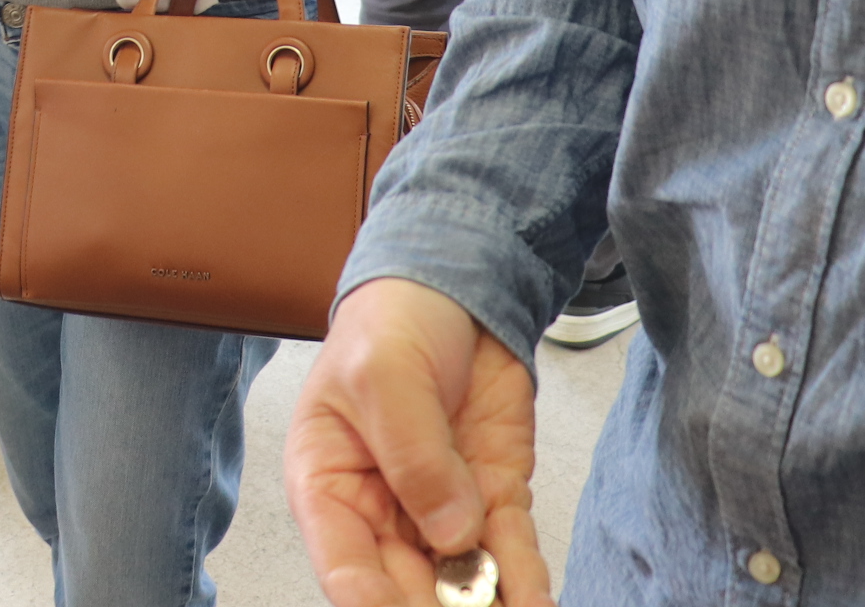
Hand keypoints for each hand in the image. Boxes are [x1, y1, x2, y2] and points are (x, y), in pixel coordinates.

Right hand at [287, 278, 552, 606]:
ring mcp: (441, 509)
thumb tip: (452, 535)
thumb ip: (414, 455)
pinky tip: (537, 601)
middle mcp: (380, 508)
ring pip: (460, 580)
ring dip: (483, 603)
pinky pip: (510, 552)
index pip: (342, 563)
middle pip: (403, 586)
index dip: (369, 601)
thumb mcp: (385, 375)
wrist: (453, 289)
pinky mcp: (491, 497)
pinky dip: (526, 581)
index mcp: (327, 482)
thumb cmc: (390, 322)